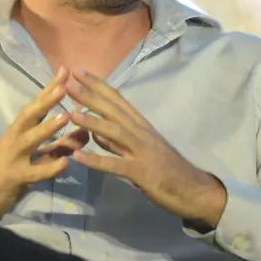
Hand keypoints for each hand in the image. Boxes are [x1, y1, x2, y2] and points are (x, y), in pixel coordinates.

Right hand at [0, 67, 85, 222]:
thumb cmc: (11, 170)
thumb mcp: (38, 155)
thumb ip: (61, 144)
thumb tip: (86, 132)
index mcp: (20, 130)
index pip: (36, 105)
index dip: (49, 88)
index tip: (65, 70)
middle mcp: (15, 138)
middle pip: (30, 115)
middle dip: (46, 100)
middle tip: (64, 87)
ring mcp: (13, 157)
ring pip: (30, 139)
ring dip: (47, 127)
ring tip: (66, 116)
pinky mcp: (15, 177)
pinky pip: (34, 171)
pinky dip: (50, 167)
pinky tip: (65, 162)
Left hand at [66, 70, 225, 228]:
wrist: (193, 189)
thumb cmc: (167, 169)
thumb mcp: (140, 150)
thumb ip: (116, 142)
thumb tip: (94, 132)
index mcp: (140, 126)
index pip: (117, 100)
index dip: (98, 85)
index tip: (78, 71)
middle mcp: (141, 133)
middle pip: (113, 110)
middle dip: (90, 95)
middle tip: (68, 82)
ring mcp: (142, 151)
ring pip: (115, 132)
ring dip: (92, 122)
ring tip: (71, 113)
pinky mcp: (141, 172)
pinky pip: (116, 165)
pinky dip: (97, 160)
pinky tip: (79, 157)